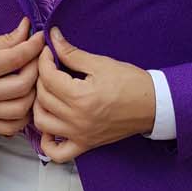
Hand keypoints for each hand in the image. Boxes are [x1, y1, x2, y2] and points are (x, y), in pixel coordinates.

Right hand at [0, 17, 44, 135]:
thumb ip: (3, 41)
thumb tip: (26, 31)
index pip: (15, 59)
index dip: (33, 46)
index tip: (40, 39)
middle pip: (23, 86)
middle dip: (37, 69)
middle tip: (36, 58)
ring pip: (21, 110)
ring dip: (33, 94)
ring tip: (31, 80)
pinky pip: (10, 128)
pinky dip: (22, 117)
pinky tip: (22, 101)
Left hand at [33, 24, 156, 162]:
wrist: (152, 105)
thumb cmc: (131, 83)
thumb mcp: (101, 63)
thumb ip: (72, 53)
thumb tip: (54, 38)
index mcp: (81, 97)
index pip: (48, 77)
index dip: (44, 60)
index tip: (48, 52)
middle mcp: (77, 119)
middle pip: (43, 98)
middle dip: (41, 79)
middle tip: (49, 69)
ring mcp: (79, 134)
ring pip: (42, 123)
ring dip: (39, 106)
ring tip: (47, 93)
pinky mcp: (85, 144)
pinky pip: (57, 152)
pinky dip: (47, 143)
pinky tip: (50, 126)